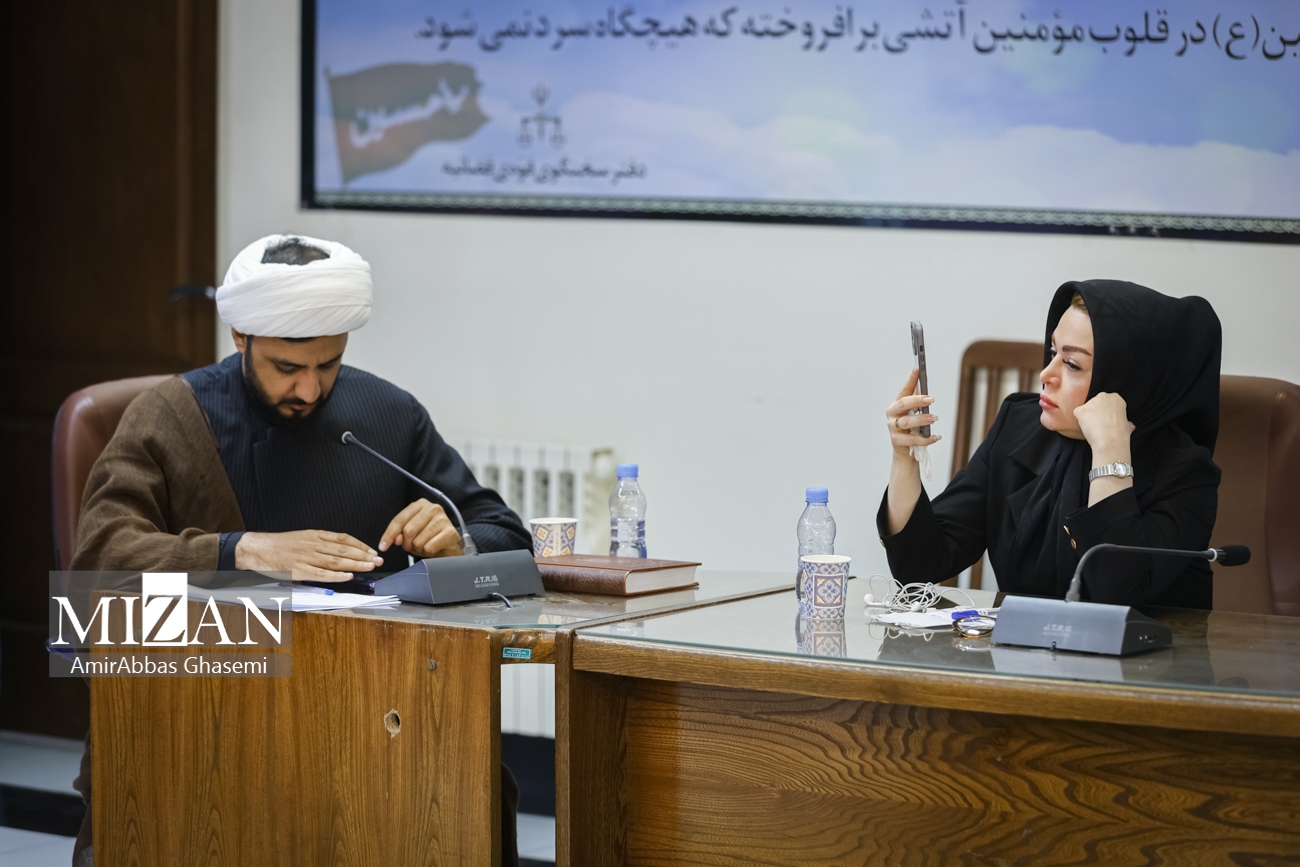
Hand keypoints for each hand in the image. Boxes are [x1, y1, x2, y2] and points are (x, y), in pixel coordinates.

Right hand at [234, 530, 382, 582]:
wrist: (258, 549)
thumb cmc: (280, 545)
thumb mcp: (303, 537)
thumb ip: (320, 543)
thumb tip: (340, 551)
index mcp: (315, 535)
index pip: (344, 538)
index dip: (360, 544)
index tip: (372, 550)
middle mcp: (314, 544)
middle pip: (344, 549)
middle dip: (363, 555)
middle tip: (378, 559)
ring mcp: (307, 557)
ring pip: (336, 560)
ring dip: (355, 564)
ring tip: (369, 567)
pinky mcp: (299, 569)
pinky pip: (321, 573)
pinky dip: (336, 575)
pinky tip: (348, 576)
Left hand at [379, 498, 464, 558]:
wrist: (450, 546)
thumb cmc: (429, 538)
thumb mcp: (411, 533)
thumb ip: (401, 533)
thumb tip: (397, 539)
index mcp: (420, 505)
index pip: (399, 519)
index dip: (389, 534)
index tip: (383, 546)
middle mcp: (433, 508)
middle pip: (408, 530)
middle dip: (407, 544)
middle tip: (412, 547)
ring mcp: (443, 519)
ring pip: (418, 541)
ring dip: (419, 549)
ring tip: (425, 546)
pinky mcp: (450, 532)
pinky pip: (429, 547)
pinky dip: (428, 552)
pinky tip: (433, 548)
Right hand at [885, 367, 940, 457]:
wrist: (904, 448)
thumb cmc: (910, 427)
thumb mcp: (913, 412)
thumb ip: (918, 400)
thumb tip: (925, 385)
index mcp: (897, 404)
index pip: (904, 390)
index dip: (910, 380)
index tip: (918, 369)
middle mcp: (892, 413)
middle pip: (903, 404)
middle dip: (917, 400)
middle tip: (930, 400)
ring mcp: (893, 427)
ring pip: (906, 422)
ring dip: (921, 419)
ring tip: (934, 418)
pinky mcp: (896, 440)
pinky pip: (912, 439)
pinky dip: (925, 438)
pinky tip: (935, 437)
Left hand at [1073, 392, 1134, 453]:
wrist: (1110, 440)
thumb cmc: (1120, 434)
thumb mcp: (1128, 425)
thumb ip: (1125, 421)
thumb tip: (1129, 425)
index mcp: (1116, 398)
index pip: (1108, 402)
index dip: (1107, 412)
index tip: (1108, 420)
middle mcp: (1103, 396)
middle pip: (1096, 403)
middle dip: (1096, 412)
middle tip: (1099, 424)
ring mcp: (1091, 402)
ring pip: (1086, 409)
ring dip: (1088, 416)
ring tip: (1094, 428)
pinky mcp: (1080, 410)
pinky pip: (1077, 414)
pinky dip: (1080, 420)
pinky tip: (1086, 427)